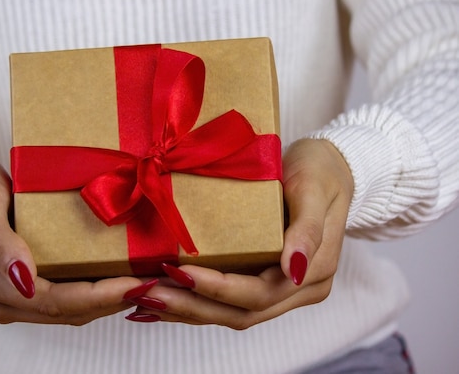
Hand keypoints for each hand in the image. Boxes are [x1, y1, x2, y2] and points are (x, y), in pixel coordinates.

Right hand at [0, 153, 144, 324]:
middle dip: (112, 300)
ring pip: (65, 311)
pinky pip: (60, 301)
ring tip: (146, 283)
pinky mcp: (15, 294)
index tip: (136, 283)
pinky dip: (92, 294)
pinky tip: (119, 280)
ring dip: (106, 301)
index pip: (51, 300)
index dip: (97, 296)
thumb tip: (23, 279)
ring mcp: (4, 302)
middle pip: (63, 311)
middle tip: (155, 284)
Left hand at [126, 139, 353, 328]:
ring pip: (232, 313)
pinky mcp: (265, 280)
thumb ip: (307, 230)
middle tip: (147, 294)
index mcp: (313, 272)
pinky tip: (165, 297)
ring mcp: (282, 289)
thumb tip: (293, 269)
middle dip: (192, 306)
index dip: (218, 288)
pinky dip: (197, 301)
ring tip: (145, 300)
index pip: (260, 294)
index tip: (179, 273)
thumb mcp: (315, 188)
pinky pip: (229, 301)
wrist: (332, 164)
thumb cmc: (321, 170)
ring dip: (188, 310)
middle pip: (241, 313)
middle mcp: (298, 289)